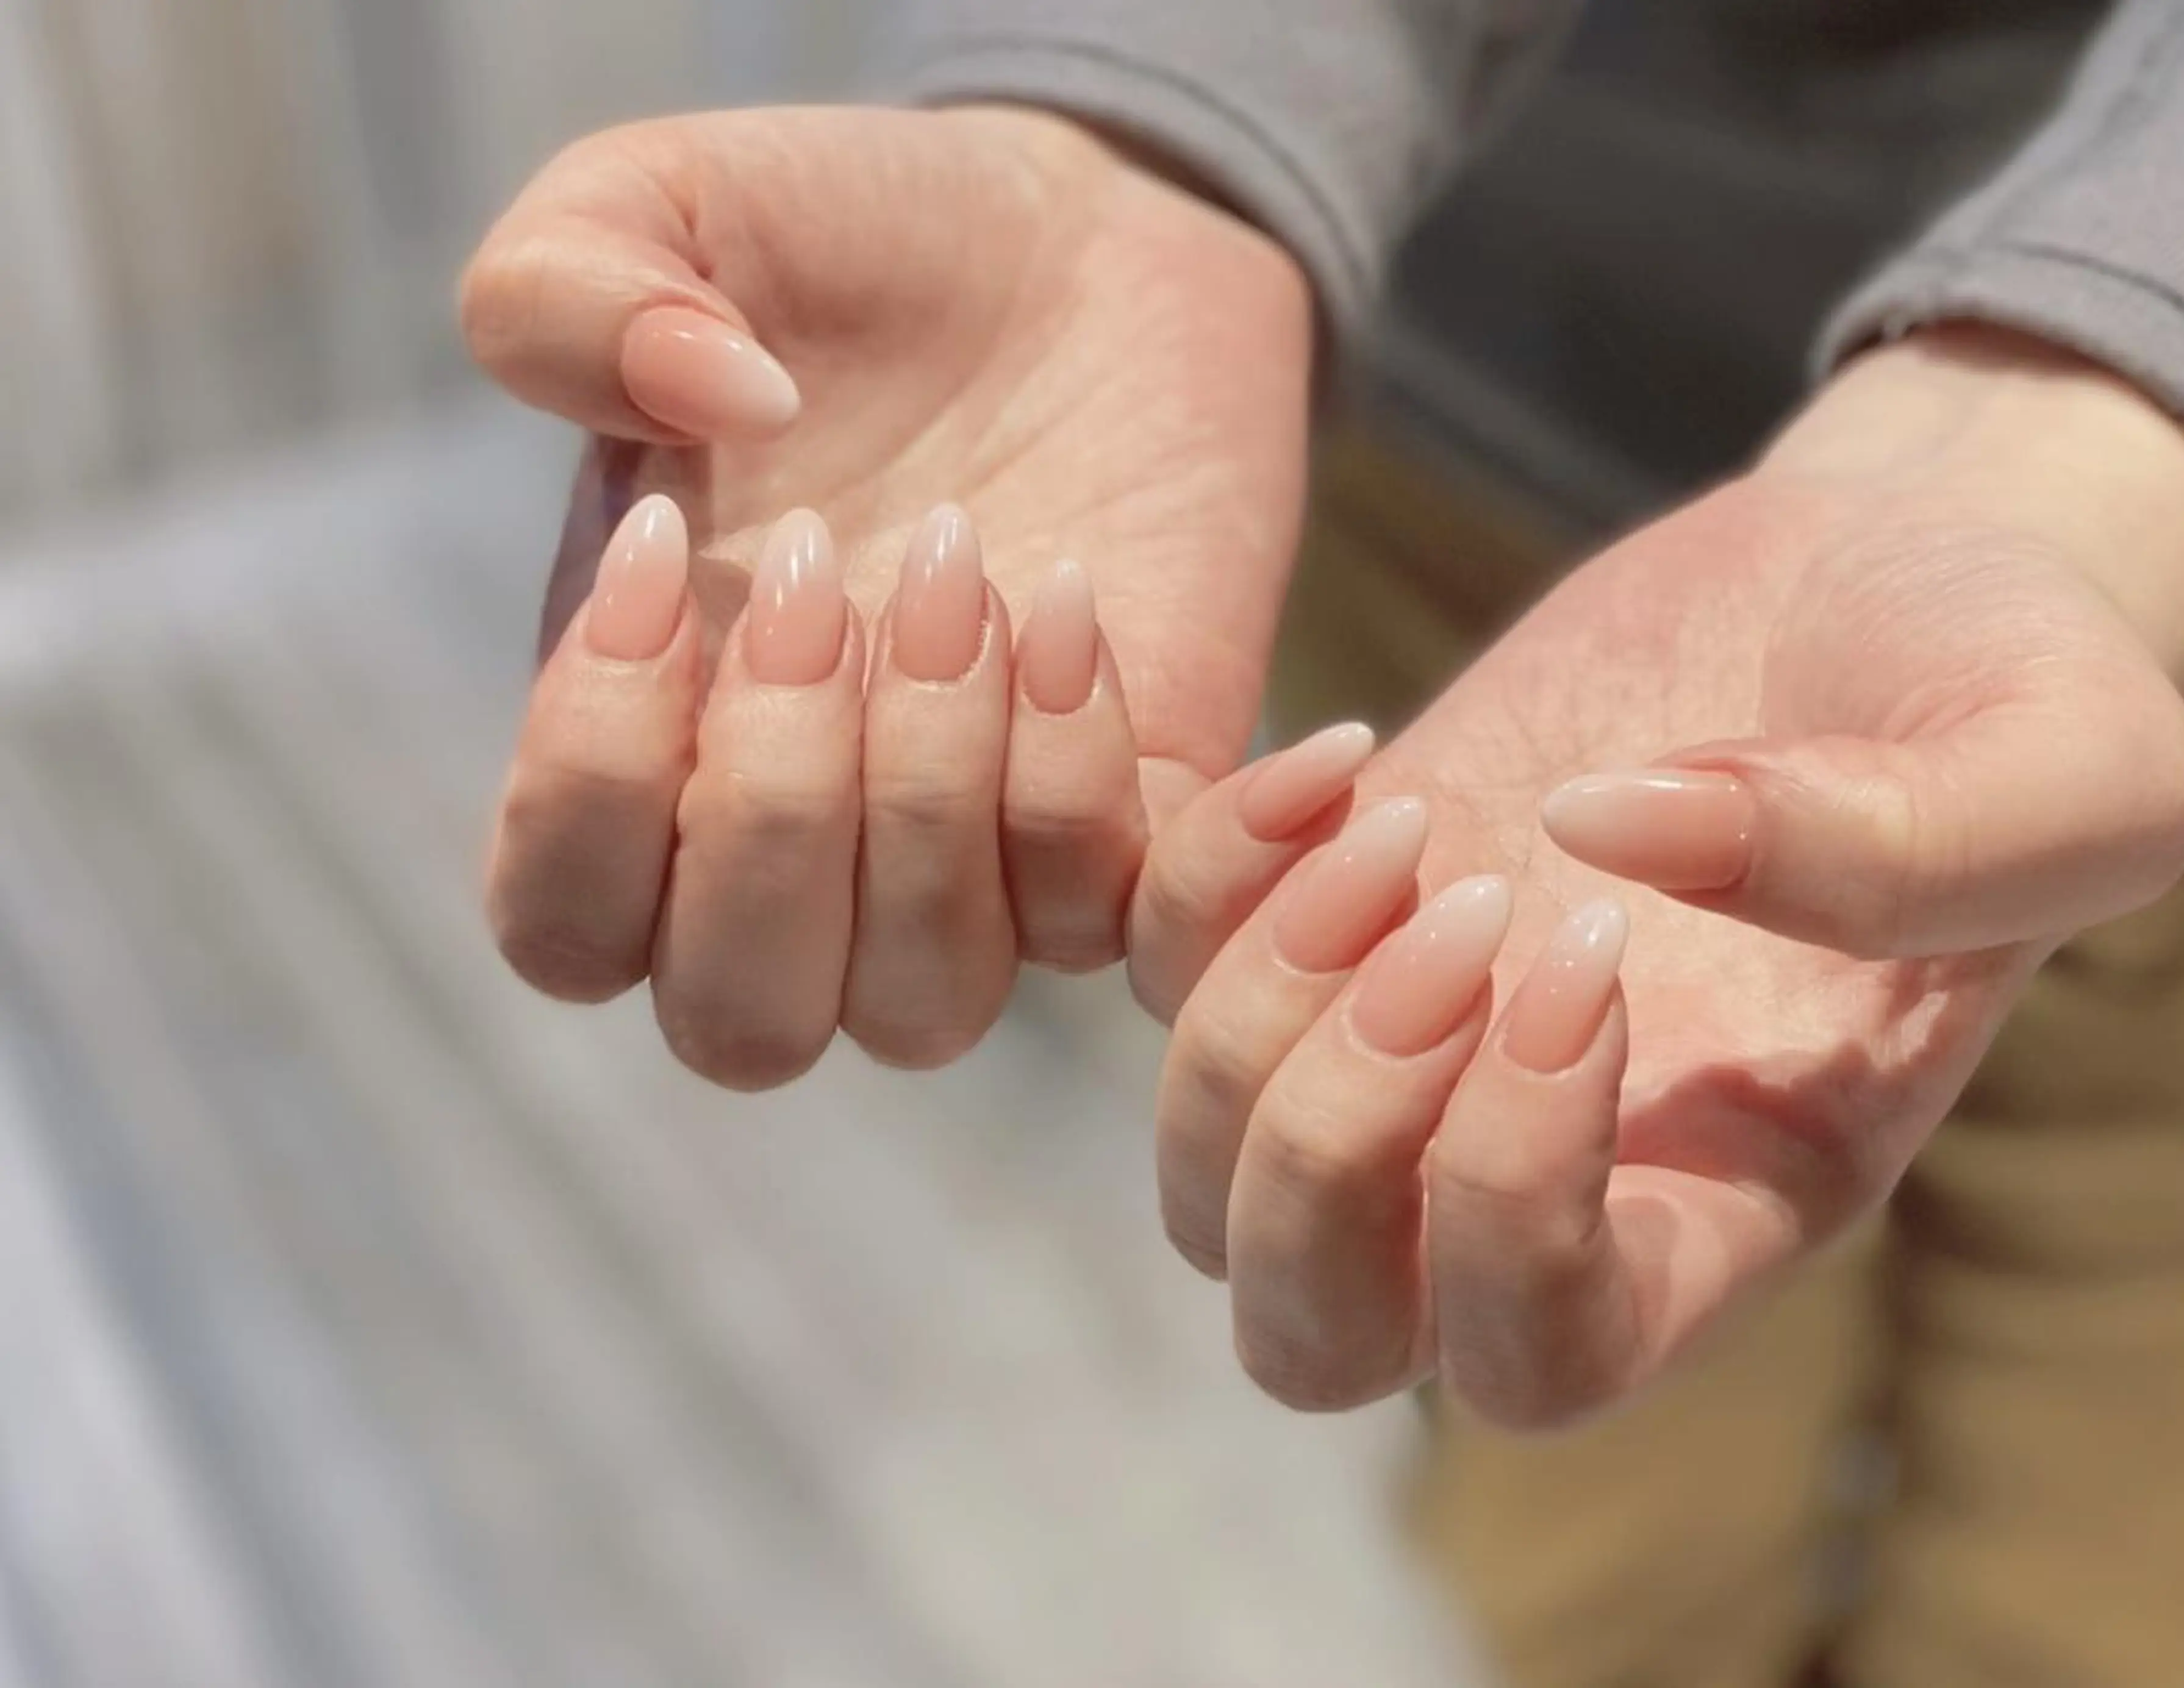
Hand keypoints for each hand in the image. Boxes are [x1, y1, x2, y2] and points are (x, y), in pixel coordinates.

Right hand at [462, 105, 1311, 1081]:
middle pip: (743, 1019)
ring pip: (925, 1002)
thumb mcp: (658, 204)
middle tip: (824, 567)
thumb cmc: (839, 249)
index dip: (587, 781)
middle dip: (776, 810)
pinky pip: (1111, 927)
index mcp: (639, 747)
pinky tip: (1080, 605)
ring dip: (940, 795)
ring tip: (981, 564)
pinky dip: (1094, 783)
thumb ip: (567, 293)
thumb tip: (698, 420)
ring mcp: (967, 858)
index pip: (562, 929)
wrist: (1073, 247)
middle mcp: (796, 847)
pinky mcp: (1129, 827)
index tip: (661, 543)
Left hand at [1137, 326, 2183, 1424]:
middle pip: (1317, 1324)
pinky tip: (1341, 751)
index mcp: (1724, 1199)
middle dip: (1328, 1142)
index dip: (1512, 1208)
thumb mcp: (2055, 764)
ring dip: (1245, 1006)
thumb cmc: (1999, 687)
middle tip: (1463, 907)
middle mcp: (1542, 1168)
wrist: (1873, 572)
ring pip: (1204, 1172)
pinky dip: (1190, 871)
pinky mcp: (1326, 911)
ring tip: (1393, 817)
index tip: (1599, 962)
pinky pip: (1149, 969)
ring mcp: (1415, 1049)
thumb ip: (1900, 846)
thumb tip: (1605, 841)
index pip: (1542, 1359)